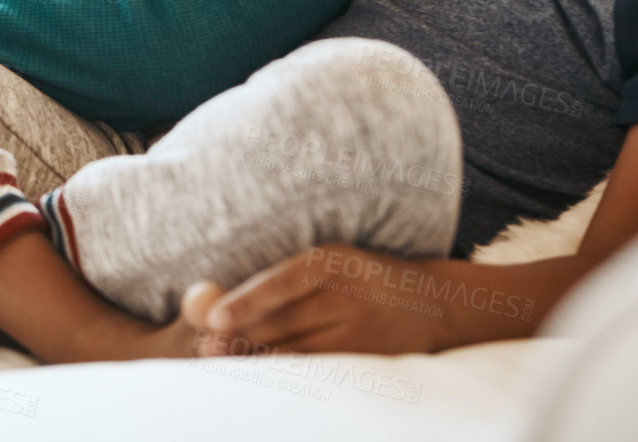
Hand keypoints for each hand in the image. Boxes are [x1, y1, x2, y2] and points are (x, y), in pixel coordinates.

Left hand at [181, 244, 446, 356]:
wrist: (434, 303)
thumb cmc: (361, 279)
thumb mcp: (327, 265)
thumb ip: (280, 284)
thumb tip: (214, 311)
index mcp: (332, 262)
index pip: (283, 282)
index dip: (246, 301)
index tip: (214, 319)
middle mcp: (347, 296)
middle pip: (281, 322)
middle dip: (239, 337)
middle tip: (202, 347)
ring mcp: (359, 333)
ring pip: (295, 352)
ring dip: (256, 359)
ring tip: (220, 363)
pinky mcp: (367, 362)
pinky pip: (316, 372)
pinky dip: (286, 374)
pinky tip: (260, 376)